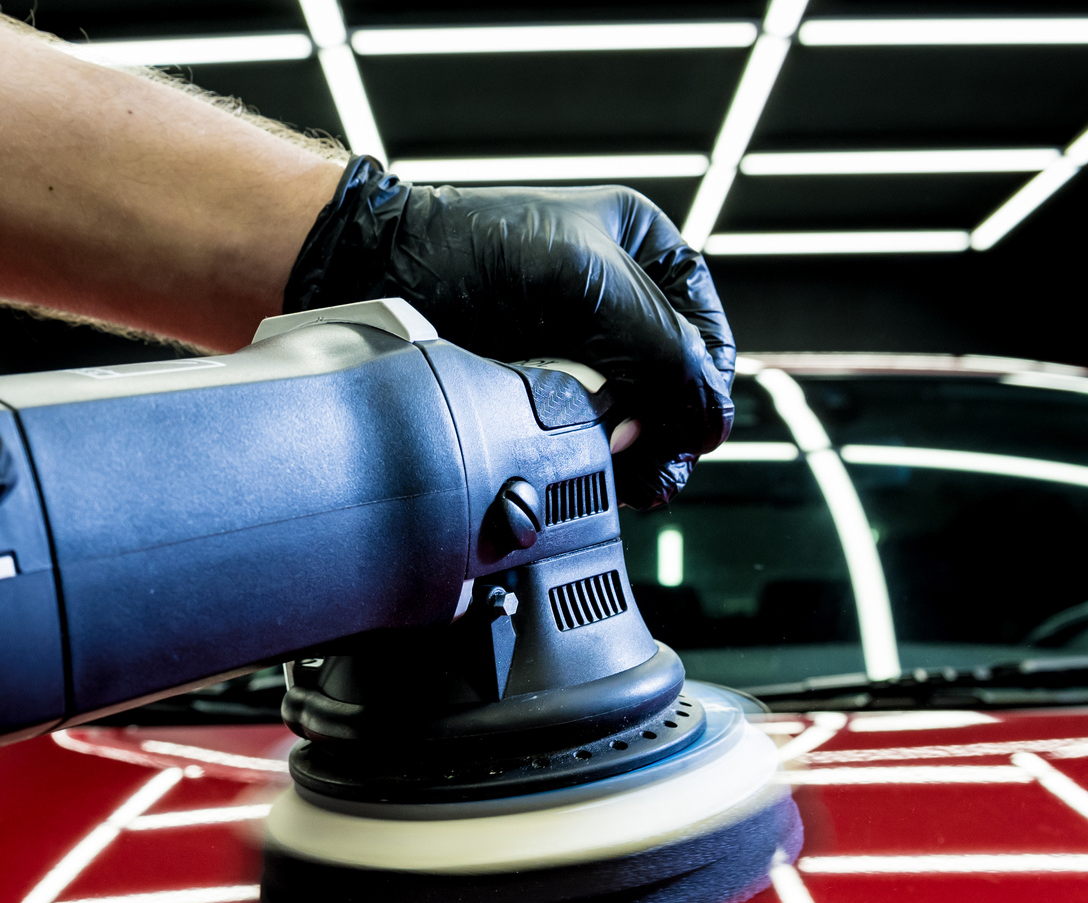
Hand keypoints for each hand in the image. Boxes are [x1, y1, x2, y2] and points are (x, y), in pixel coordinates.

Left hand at [285, 157, 735, 511]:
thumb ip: (660, 342)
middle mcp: (619, 303)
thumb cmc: (468, 251)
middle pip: (675, 387)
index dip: (707, 385)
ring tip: (622, 466)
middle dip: (669, 426)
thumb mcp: (586, 280)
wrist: (377, 276)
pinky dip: (597, 457)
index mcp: (642, 251)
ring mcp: (580, 352)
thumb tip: (710, 413)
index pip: (708, 332)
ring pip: (637, 420)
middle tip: (650, 459)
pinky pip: (590, 436)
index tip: (696, 428)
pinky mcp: (543, 391)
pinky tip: (592, 464)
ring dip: (637, 451)